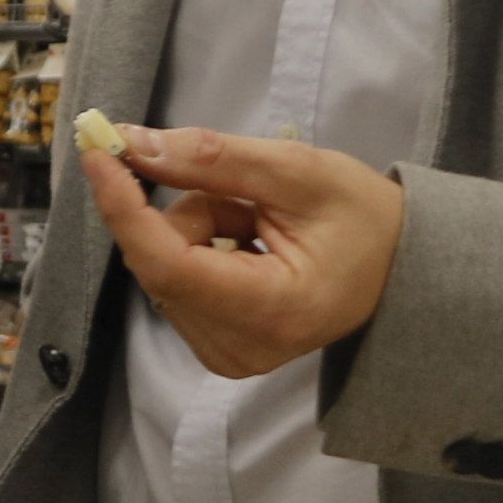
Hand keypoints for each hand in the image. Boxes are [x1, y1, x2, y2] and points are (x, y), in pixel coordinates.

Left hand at [85, 125, 404, 378]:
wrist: (402, 266)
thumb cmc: (364, 218)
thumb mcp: (297, 171)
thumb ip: (211, 160)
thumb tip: (132, 145)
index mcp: (273, 311)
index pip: (169, 264)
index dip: (124, 208)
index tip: (100, 154)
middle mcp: (242, 349)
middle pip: (162, 262)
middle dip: (188, 213)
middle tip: (245, 198)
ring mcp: (228, 357)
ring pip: (163, 269)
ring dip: (196, 230)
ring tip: (258, 226)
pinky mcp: (218, 351)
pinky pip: (174, 284)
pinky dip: (198, 251)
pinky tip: (248, 247)